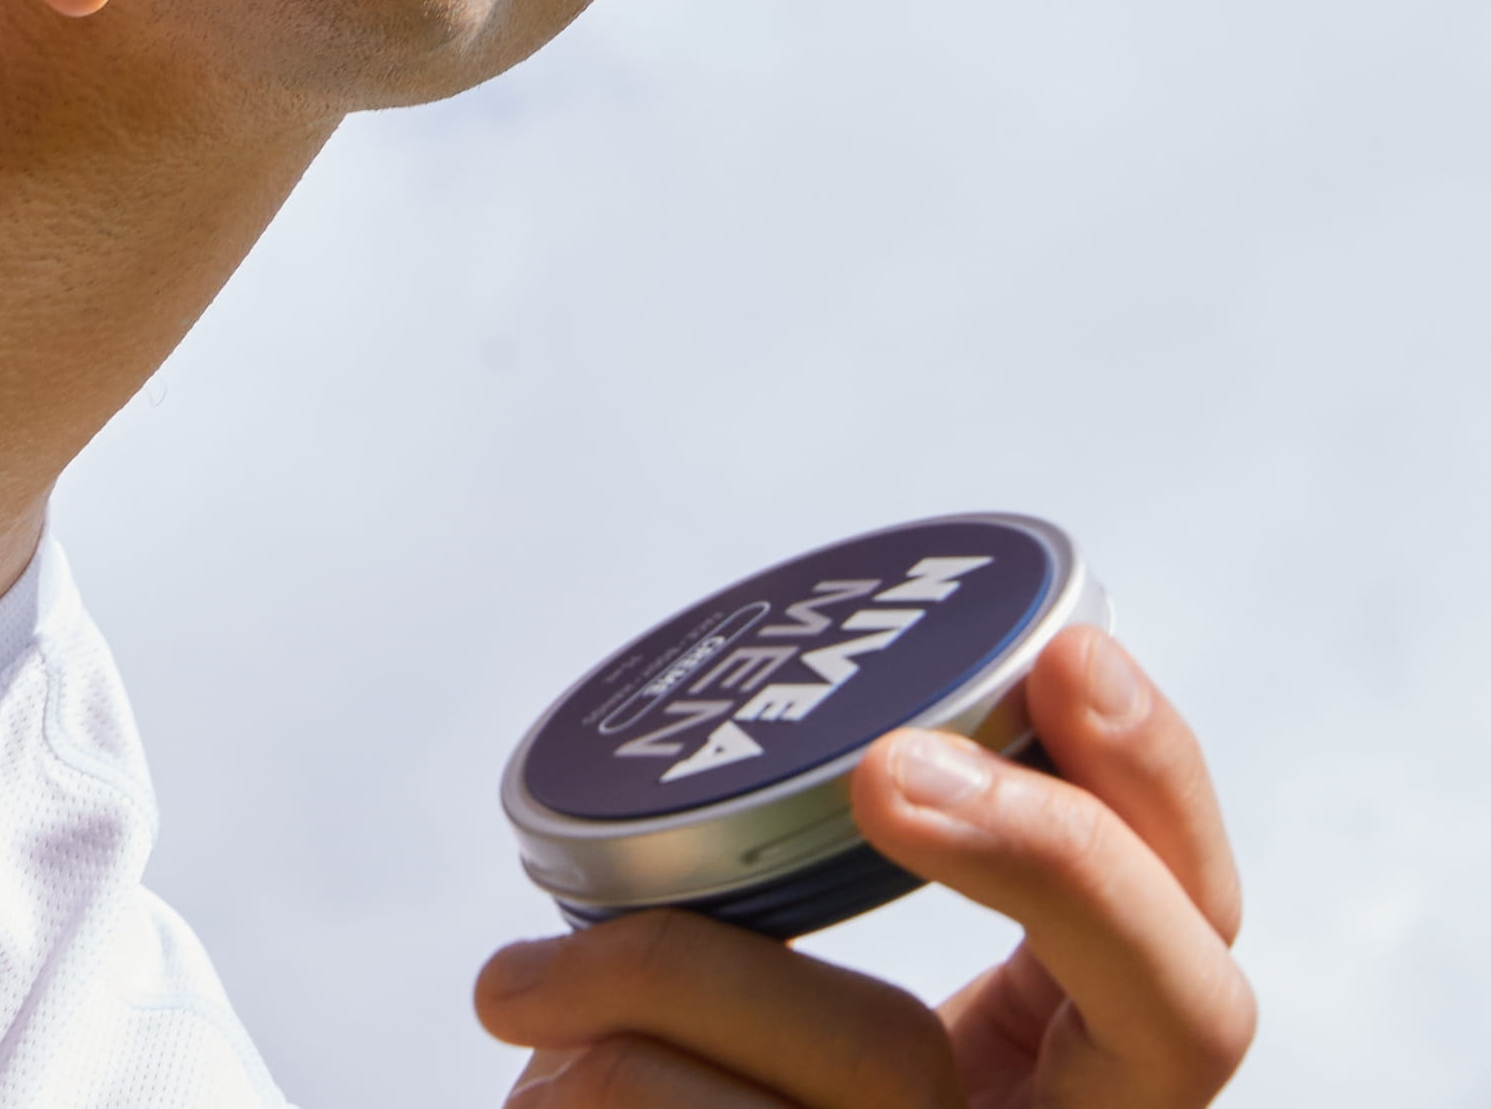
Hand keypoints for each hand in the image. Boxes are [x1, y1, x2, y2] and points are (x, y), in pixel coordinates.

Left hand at [474, 627, 1253, 1105]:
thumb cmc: (685, 1101)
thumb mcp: (784, 1006)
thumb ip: (819, 878)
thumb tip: (788, 676)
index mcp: (1061, 1086)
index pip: (1197, 947)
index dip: (1166, 799)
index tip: (1068, 655)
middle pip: (1161, 1004)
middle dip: (1047, 854)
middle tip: (889, 768)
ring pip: (888, 1066)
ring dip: (670, 973)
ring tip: (521, 981)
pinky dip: (608, 1075)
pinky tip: (535, 1060)